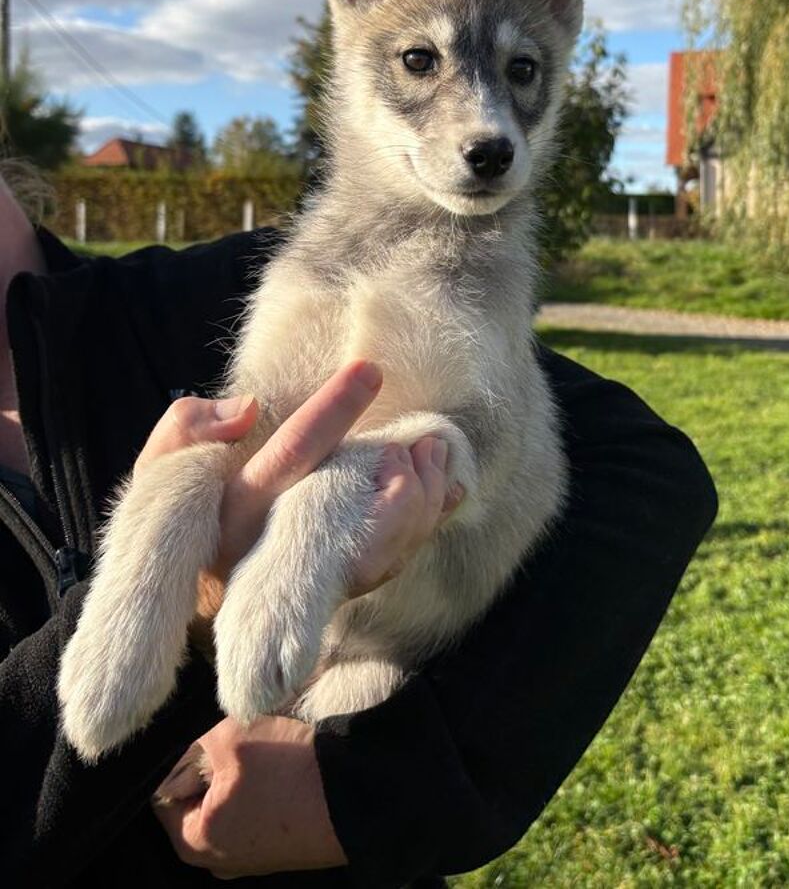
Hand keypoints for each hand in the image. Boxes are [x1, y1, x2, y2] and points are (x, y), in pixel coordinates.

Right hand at [133, 360, 462, 618]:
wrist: (182, 597)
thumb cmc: (176, 518)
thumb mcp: (163, 470)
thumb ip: (188, 430)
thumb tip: (244, 408)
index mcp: (242, 502)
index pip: (294, 449)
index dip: (333, 410)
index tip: (369, 369)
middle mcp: (283, 542)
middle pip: (357, 501)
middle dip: (403, 467)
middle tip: (431, 434)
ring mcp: (312, 572)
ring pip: (385, 537)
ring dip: (423, 494)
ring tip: (439, 451)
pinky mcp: (335, 586)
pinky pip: (393, 557)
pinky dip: (425, 522)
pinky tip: (448, 490)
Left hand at [153, 716, 343, 877]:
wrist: (355, 796)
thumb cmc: (289, 772)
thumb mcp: (230, 738)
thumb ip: (191, 747)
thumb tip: (179, 758)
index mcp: (193, 843)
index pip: (164, 792)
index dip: (184, 758)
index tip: (210, 742)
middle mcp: (216, 861)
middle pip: (198, 799)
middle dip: (213, 767)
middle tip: (240, 746)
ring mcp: (250, 858)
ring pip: (229, 802)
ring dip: (241, 775)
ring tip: (266, 757)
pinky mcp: (278, 848)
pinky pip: (255, 812)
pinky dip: (264, 790)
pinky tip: (282, 772)